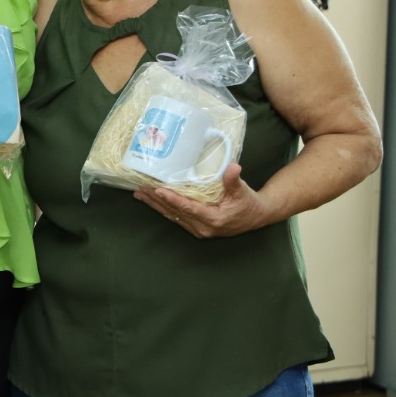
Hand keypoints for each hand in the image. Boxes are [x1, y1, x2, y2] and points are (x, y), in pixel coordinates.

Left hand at [133, 164, 273, 237]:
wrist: (255, 217)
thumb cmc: (248, 203)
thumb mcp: (242, 191)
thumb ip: (234, 180)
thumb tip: (233, 167)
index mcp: (214, 219)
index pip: (189, 208)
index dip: (172, 199)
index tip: (158, 190)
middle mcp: (203, 227)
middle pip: (175, 212)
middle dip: (157, 200)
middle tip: (141, 188)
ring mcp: (198, 229)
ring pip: (173, 216)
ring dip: (155, 205)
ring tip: (139, 194)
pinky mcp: (196, 227)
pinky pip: (176, 218)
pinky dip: (163, 209)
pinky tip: (152, 201)